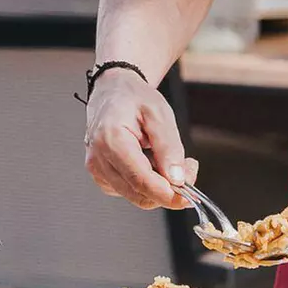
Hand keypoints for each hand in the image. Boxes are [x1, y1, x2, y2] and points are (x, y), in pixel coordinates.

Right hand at [83, 67, 197, 209]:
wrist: (113, 91)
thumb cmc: (132, 98)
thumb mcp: (159, 114)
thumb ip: (169, 148)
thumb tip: (177, 179)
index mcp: (111, 140)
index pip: (141, 180)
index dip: (168, 194)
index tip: (189, 195)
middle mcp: (98, 158)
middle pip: (139, 194)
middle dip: (169, 189)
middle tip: (187, 168)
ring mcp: (97, 169)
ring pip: (136, 195)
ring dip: (159, 186)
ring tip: (167, 158)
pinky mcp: (101, 176)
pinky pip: (129, 191)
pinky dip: (147, 183)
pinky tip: (150, 163)